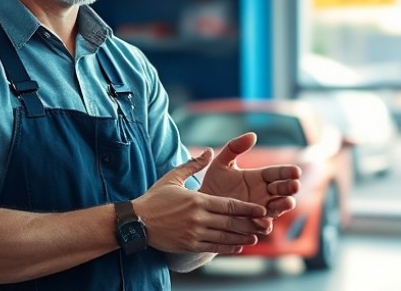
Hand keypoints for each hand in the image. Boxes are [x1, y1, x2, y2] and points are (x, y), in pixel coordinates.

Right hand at [133, 148, 271, 254]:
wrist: (136, 221)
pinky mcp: (188, 245)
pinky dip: (227, 247)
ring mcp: (194, 233)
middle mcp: (198, 218)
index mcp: (197, 200)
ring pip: (224, 236)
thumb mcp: (172, 177)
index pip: (229, 205)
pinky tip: (237, 247)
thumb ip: (193, 164)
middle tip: (264, 224)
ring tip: (254, 237)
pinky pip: (213, 248)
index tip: (261, 210)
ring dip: (241, 237)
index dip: (247, 209)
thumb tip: (209, 151)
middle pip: (230, 222)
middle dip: (249, 224)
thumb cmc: (155, 198)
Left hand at [199, 133, 300, 218]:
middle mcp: (263, 194)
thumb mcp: (221, 163)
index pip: (276, 173)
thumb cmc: (213, 183)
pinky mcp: (252, 224)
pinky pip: (262, 225)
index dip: (286, 172)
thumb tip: (253, 135)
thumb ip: (234, 148)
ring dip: (283, 205)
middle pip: (282, 190)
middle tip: (294, 185)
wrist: (201, 206)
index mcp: (259, 177)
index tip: (296, 171)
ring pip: (277, 208)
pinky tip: (264, 221)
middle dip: (290, 188)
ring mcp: (260, 210)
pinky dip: (265, 223)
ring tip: (288, 202)